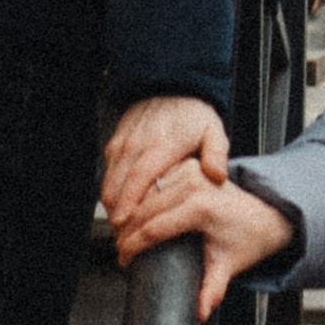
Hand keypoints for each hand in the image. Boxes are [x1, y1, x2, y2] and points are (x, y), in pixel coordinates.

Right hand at [102, 96, 229, 246]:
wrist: (171, 88)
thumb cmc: (193, 115)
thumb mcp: (214, 131)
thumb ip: (217, 154)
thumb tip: (217, 176)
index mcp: (163, 144)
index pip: (140, 176)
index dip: (130, 200)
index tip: (125, 222)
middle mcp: (138, 144)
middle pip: (118, 183)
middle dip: (116, 212)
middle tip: (122, 236)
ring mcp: (123, 143)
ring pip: (109, 180)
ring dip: (111, 205)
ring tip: (120, 228)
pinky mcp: (115, 144)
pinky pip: (108, 171)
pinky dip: (111, 191)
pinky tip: (120, 208)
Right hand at [115, 170, 299, 315]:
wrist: (265, 213)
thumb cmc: (246, 240)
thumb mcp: (228, 265)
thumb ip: (213, 289)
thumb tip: (201, 313)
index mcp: (201, 207)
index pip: (152, 228)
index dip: (132, 247)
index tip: (123, 261)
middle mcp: (194, 183)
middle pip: (142, 209)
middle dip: (124, 231)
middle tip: (118, 251)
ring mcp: (189, 170)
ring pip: (143, 192)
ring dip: (127, 211)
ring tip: (120, 235)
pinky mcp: (186, 165)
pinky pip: (152, 181)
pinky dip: (138, 196)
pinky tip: (130, 213)